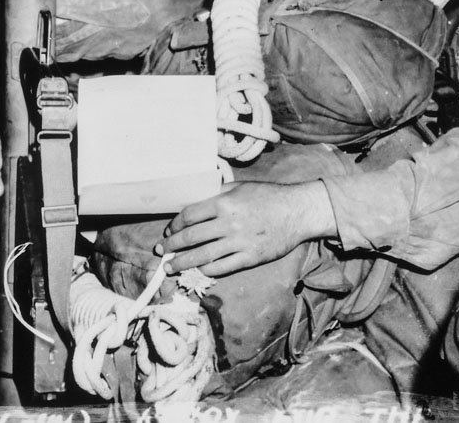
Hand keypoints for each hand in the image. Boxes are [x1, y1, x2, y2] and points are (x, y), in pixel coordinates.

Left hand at [156, 180, 336, 276]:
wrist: (297, 211)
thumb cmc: (268, 196)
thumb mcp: (241, 187)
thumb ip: (218, 193)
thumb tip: (196, 201)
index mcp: (224, 202)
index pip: (189, 215)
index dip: (175, 225)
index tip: (169, 231)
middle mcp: (228, 223)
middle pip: (191, 237)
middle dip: (172, 246)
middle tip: (161, 251)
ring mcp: (239, 242)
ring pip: (202, 256)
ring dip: (182, 263)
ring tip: (170, 268)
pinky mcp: (249, 258)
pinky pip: (221, 268)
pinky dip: (206, 270)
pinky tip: (197, 271)